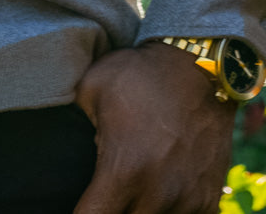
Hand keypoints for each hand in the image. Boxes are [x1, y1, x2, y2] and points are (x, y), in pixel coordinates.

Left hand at [73, 42, 236, 213]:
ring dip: (139, 211)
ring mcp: (187, 200)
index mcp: (123, 171)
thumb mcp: (90, 87)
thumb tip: (57, 146)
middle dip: (110, 213)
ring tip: (130, 192)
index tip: (81, 203)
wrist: (199, 67)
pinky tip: (157, 197)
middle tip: (104, 195)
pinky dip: (169, 213)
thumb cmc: (138, 74)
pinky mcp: (209, 199)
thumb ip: (71, 124)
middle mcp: (157, 194)